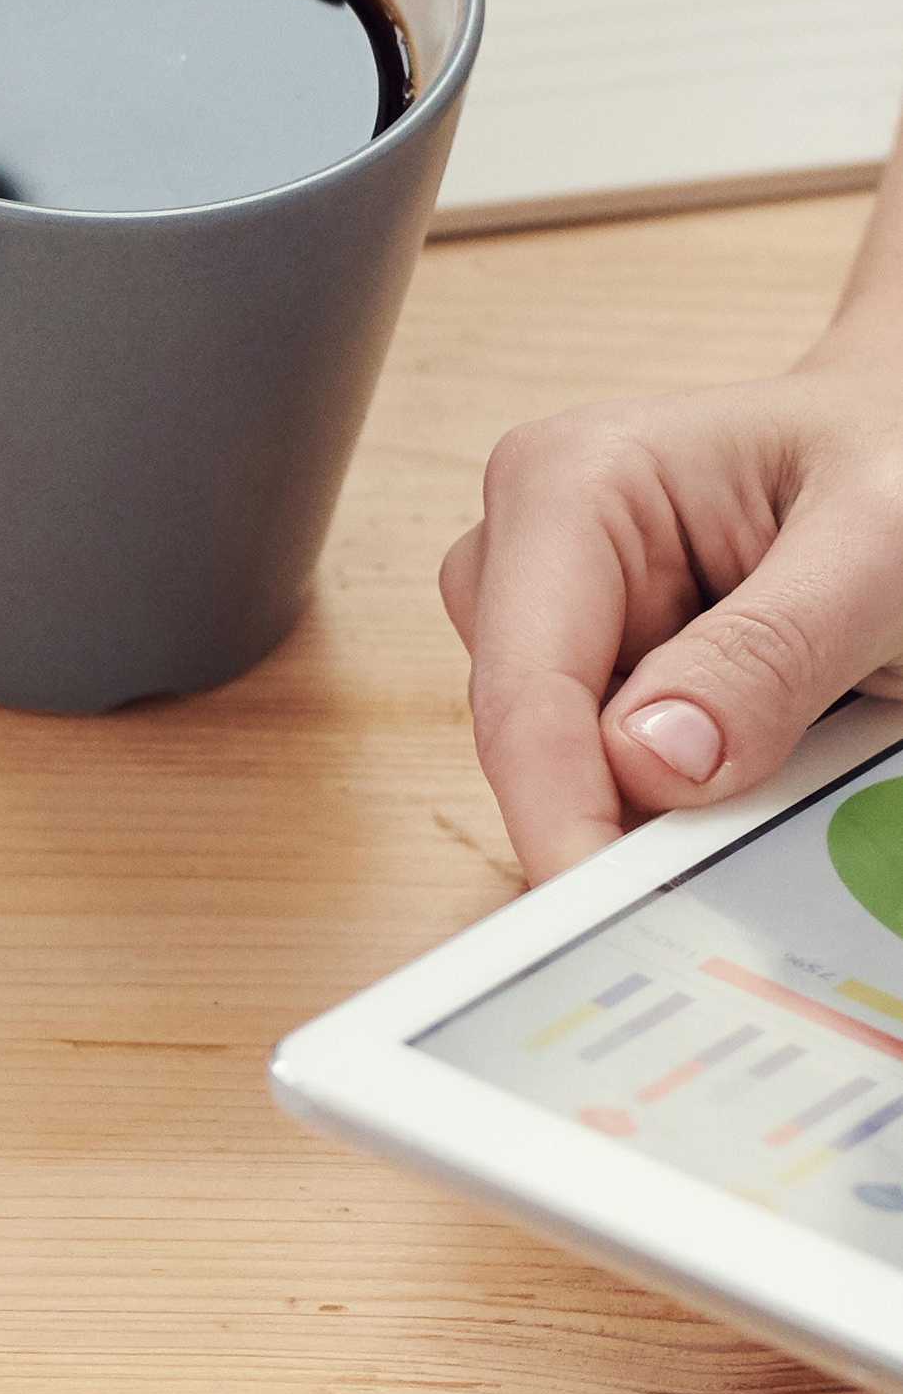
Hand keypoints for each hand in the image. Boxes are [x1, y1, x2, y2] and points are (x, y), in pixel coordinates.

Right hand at [448, 350, 902, 882]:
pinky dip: (695, 782)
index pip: (526, 690)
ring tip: (810, 721)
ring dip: (678, 787)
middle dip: (634, 796)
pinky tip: (778, 732)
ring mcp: (553, 613)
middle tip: (768, 811)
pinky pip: (612, 769)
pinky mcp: (588, 664)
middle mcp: (531, 548)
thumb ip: (771, 651)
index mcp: (571, 484)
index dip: (558, 812)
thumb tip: (651, 761)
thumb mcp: (884, 547)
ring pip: (567, 767)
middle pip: (532, 740)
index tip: (601, 909)